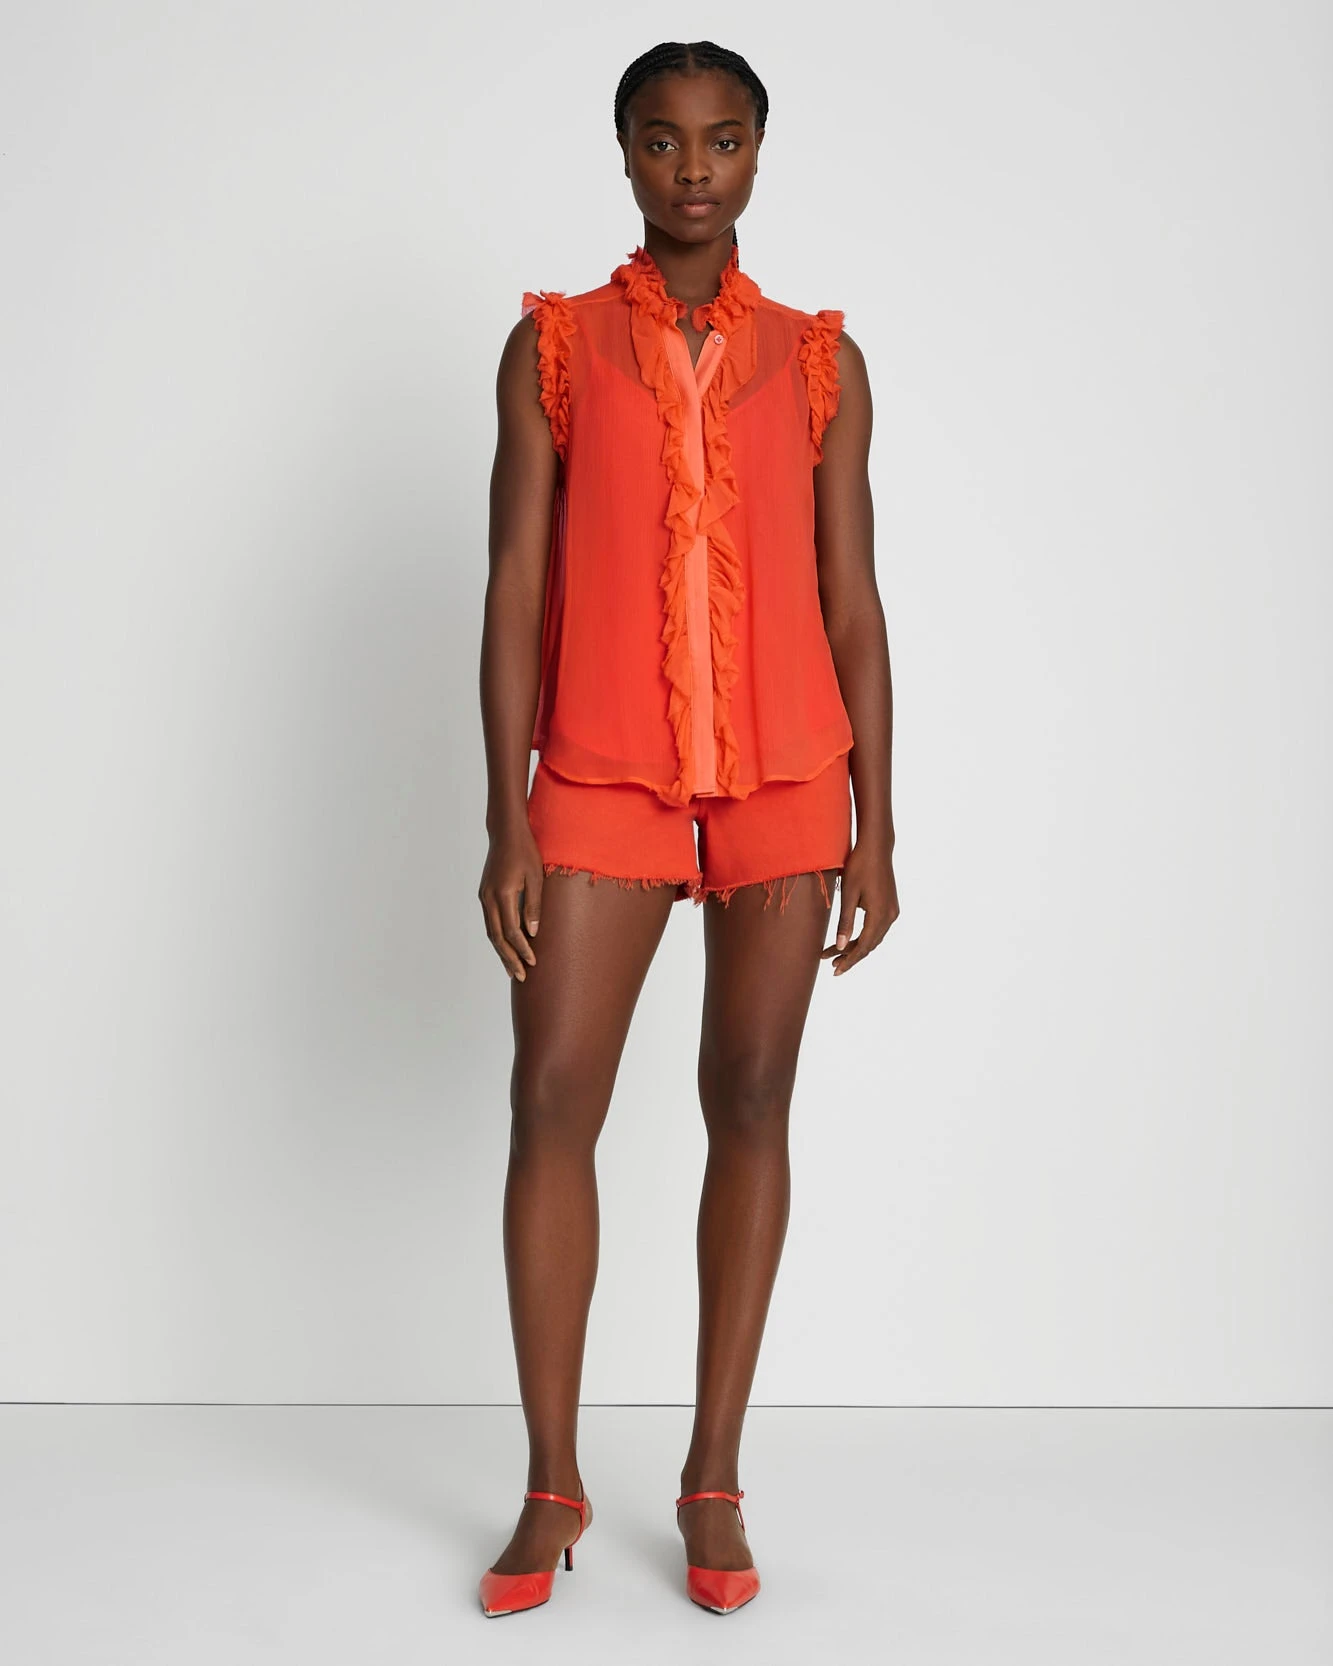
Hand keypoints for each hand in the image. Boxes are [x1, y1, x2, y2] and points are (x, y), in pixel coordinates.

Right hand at [478, 824, 544, 981]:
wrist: (505, 833)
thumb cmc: (525, 851)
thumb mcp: (536, 877)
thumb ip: (534, 905)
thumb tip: (533, 933)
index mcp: (503, 894)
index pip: (512, 931)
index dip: (522, 949)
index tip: (533, 962)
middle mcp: (489, 898)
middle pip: (497, 937)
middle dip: (509, 959)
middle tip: (521, 977)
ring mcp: (484, 897)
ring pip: (491, 932)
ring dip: (501, 952)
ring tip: (512, 970)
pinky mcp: (484, 895)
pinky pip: (490, 923)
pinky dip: (497, 939)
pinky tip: (505, 947)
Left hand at [821, 836, 897, 975]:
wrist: (876, 847)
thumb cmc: (860, 867)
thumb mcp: (849, 895)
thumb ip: (845, 922)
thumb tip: (840, 947)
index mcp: (880, 915)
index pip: (863, 947)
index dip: (849, 961)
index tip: (835, 971)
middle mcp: (890, 916)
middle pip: (869, 945)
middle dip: (850, 956)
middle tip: (831, 966)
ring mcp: (892, 911)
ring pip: (873, 938)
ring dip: (856, 947)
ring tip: (836, 954)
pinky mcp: (890, 905)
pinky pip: (877, 929)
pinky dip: (863, 936)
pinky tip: (850, 939)